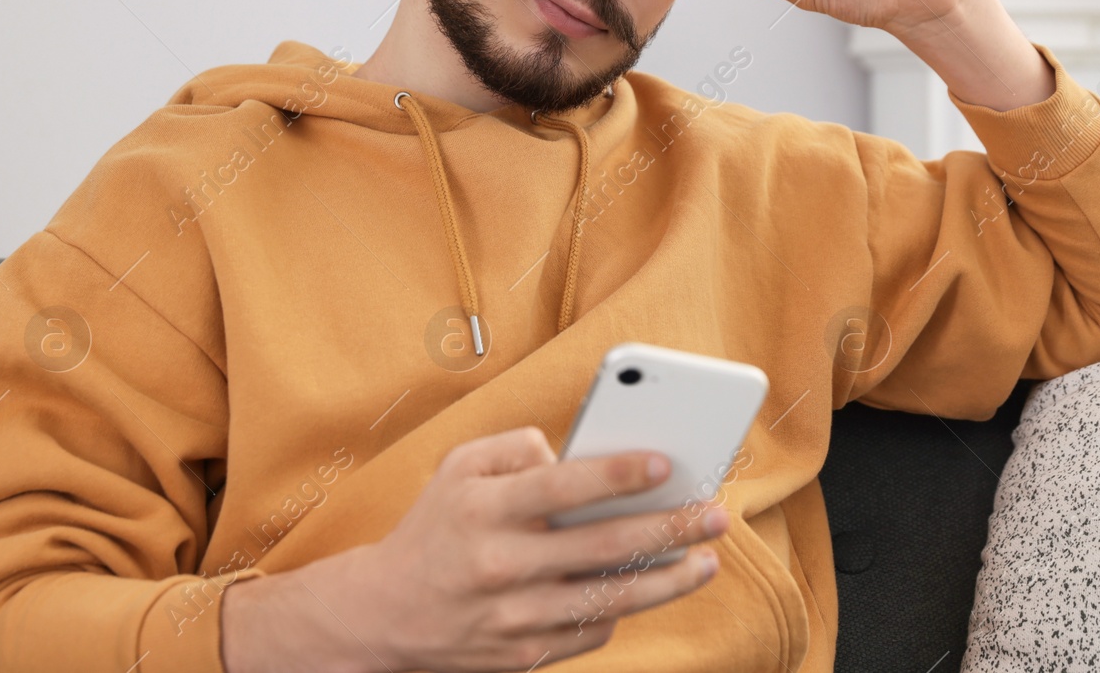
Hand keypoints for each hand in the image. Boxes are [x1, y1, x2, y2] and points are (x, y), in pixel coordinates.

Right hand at [221, 426, 727, 672]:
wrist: (382, 615)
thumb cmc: (435, 528)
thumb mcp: (458, 468)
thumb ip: (518, 447)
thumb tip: (578, 455)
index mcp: (483, 509)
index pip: (562, 488)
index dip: (617, 475)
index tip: (664, 464)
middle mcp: (499, 565)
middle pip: (602, 547)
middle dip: (670, 531)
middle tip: (717, 516)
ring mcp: (512, 617)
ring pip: (609, 599)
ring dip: (667, 581)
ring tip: (705, 561)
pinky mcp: (521, 656)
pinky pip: (590, 631)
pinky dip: (623, 608)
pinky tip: (647, 588)